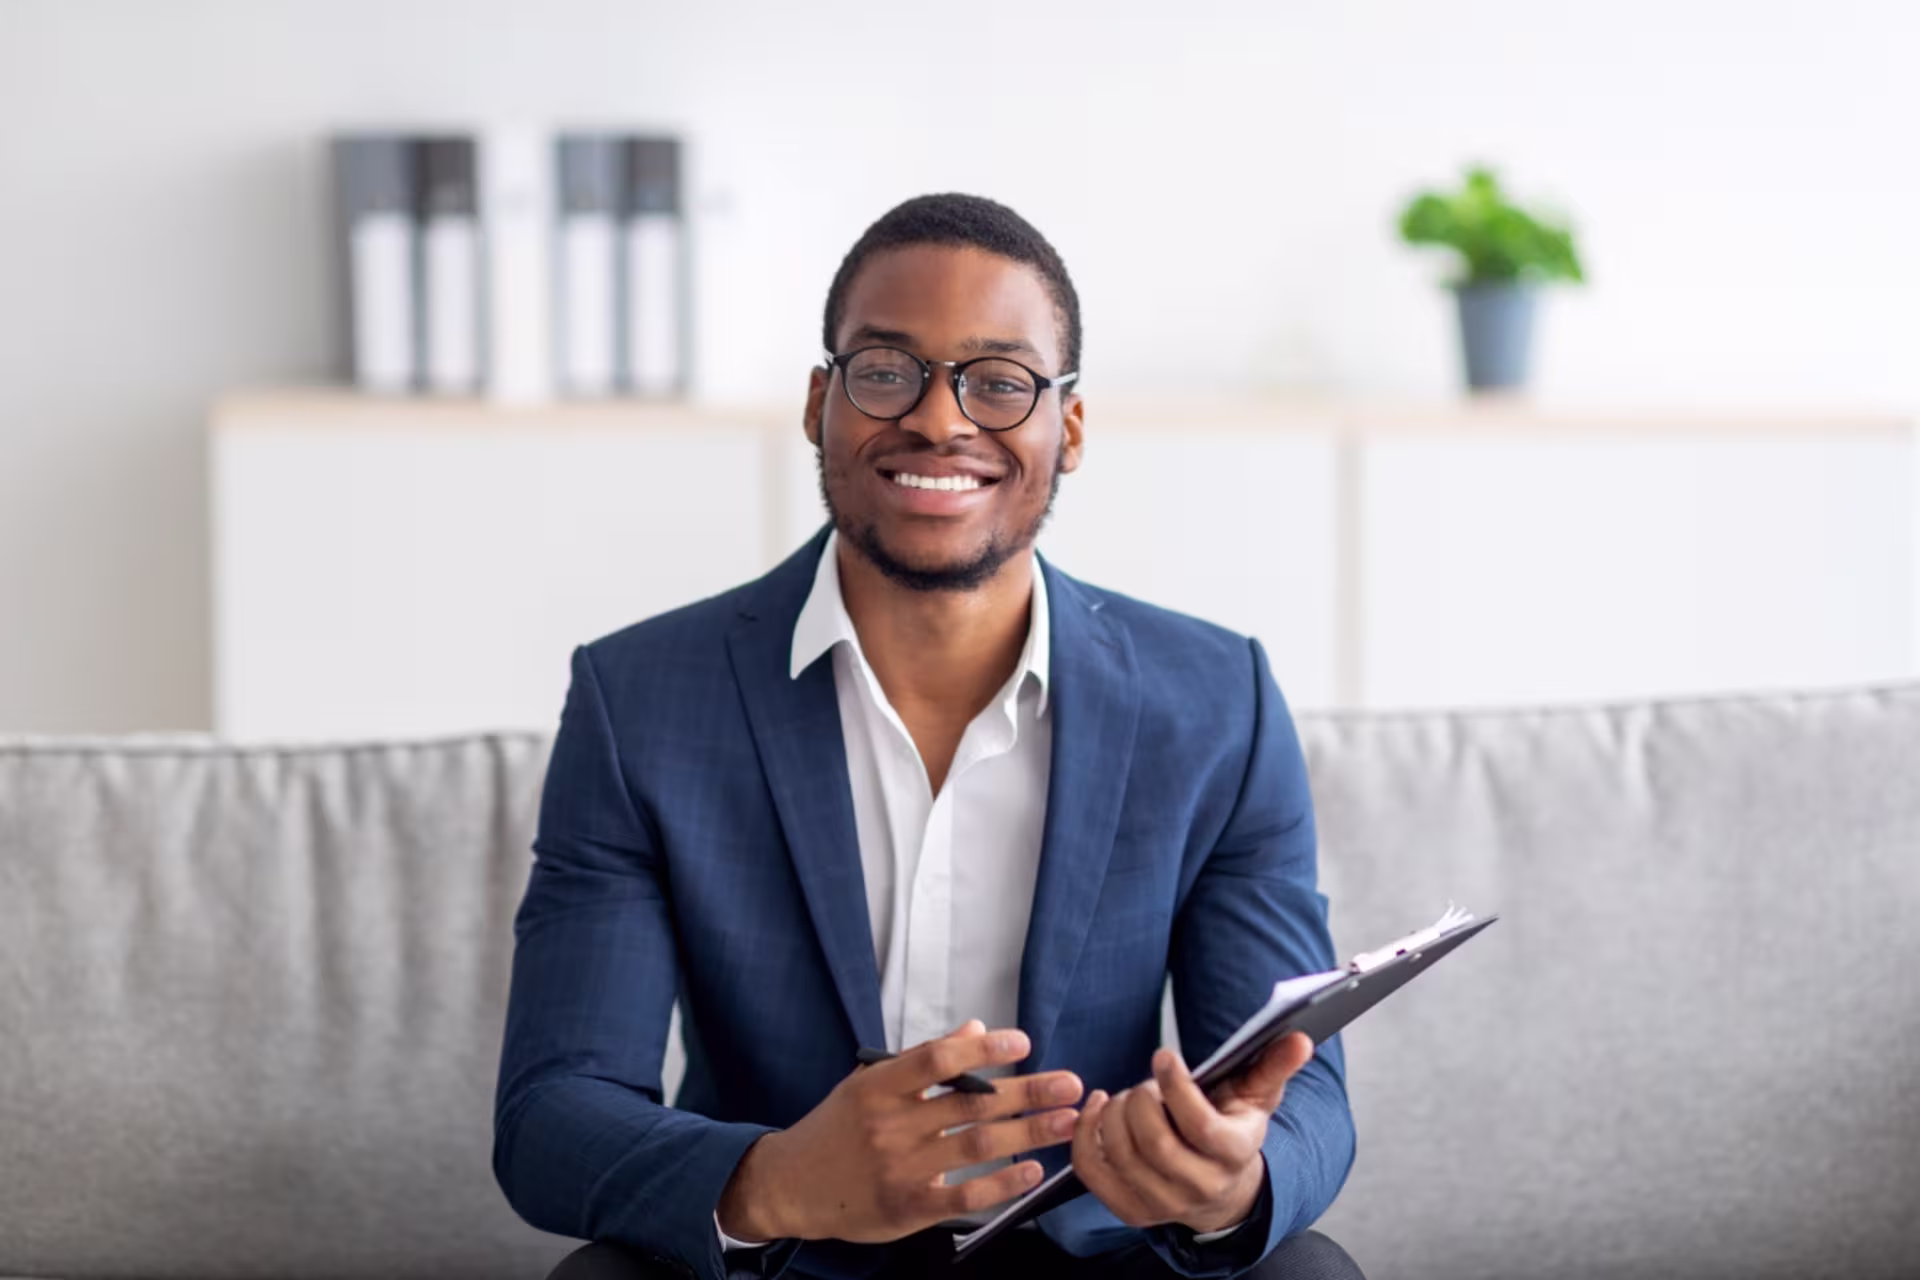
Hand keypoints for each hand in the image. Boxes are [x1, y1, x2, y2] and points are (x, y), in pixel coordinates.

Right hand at [716, 1020, 1083, 1243]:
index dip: (982, 1050)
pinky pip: (964, 1196)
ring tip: (1066, 1121)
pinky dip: (1001, 1183)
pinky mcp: (907, 1207)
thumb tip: (975, 1029)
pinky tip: (1032, 1170)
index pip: (937, 1061)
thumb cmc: (837, 1128)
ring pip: (975, 1147)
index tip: (1022, 1043)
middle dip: (1026, 1093)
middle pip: (970, 1104)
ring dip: (1028, 1133)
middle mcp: (891, 1126)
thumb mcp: (868, 1083)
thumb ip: (923, 1060)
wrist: (791, 1186)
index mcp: (879, 1087)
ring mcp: (900, 1168)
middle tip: (1070, 1084)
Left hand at [1070, 1031, 1313, 1235]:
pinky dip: (1086, 1134)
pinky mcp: (1131, 1210)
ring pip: (1122, 1155)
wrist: (1221, 1187)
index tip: (1164, 1055)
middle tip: (1146, 1084)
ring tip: (1128, 1097)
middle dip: (1141, 1100)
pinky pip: (1093, 1172)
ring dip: (1115, 1114)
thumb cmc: (1233, 1127)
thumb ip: (1275, 1065)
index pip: (1199, 1125)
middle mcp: (1201, 1188)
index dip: (1175, 1086)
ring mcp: (1164, 1204)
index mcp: (1235, 1155)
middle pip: (1154, 1142)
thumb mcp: (1257, 1095)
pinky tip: (1098, 1109)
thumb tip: (1301, 1039)